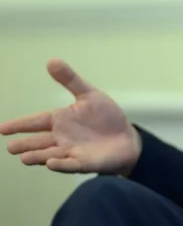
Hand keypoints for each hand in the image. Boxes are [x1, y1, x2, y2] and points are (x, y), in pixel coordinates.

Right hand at [0, 59, 140, 175]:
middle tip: (11, 148)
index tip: (1, 128)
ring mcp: (71, 152)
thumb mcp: (89, 95)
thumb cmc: (105, 117)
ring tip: (25, 158)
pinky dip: (61, 164)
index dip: (19, 125)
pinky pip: (71, 165)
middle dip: (25, 145)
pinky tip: (52, 163)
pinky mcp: (85, 163)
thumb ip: (70, 80)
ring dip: (38, 156)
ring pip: (50, 154)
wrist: (126, 137)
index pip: (35, 122)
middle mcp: (61, 138)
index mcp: (60, 120)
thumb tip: (52, 60)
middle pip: (38, 142)